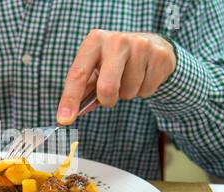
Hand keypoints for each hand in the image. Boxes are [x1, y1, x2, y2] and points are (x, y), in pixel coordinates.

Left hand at [57, 30, 175, 124]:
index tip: (64, 120)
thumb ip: (83, 90)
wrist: (151, 45)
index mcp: (94, 41)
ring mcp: (141, 46)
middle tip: (109, 97)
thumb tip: (69, 115)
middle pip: (107, 87)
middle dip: (107, 100)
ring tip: (130, 78)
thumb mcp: (96, 68)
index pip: (78, 74)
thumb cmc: (115, 61)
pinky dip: (143, 91)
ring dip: (127, 93)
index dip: (70, 99)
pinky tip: (143, 76)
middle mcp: (116, 40)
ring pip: (129, 92)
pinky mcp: (159, 56)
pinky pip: (146, 91)